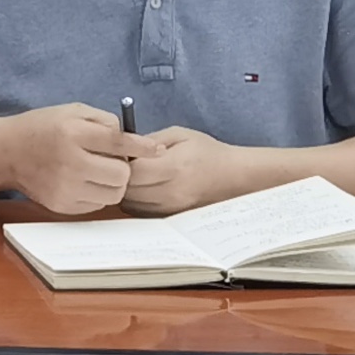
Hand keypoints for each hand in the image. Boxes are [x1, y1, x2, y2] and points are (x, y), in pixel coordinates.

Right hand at [0, 102, 144, 217]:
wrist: (7, 152)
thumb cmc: (43, 127)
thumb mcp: (72, 111)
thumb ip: (104, 121)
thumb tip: (133, 141)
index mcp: (72, 133)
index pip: (118, 142)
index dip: (142, 146)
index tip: (157, 149)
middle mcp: (69, 162)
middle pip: (121, 174)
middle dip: (122, 167)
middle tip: (110, 159)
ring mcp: (65, 188)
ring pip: (113, 193)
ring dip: (112, 183)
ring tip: (97, 171)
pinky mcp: (62, 206)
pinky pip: (97, 205)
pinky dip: (97, 194)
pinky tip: (82, 181)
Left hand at [121, 126, 244, 214]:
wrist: (234, 178)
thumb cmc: (207, 153)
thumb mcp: (179, 135)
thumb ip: (150, 141)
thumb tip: (126, 148)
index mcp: (173, 168)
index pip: (132, 172)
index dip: (121, 162)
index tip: (123, 154)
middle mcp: (170, 193)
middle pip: (127, 191)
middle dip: (120, 178)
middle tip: (125, 166)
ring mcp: (170, 210)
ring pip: (130, 205)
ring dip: (126, 191)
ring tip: (137, 177)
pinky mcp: (169, 219)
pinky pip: (140, 213)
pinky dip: (135, 202)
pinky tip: (144, 189)